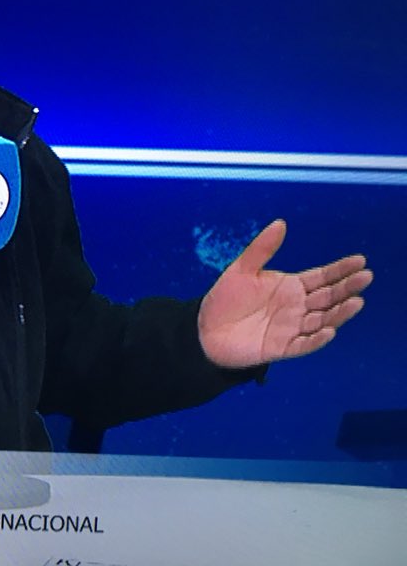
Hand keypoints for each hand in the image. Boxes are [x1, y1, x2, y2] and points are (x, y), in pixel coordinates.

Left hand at [198, 219, 372, 368]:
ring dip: (339, 313)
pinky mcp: (282, 347)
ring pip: (322, 320)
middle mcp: (296, 307)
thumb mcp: (241, 269)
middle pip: (328, 297)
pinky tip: (329, 330)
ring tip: (356, 302)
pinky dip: (316, 339)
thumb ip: (262, 249)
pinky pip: (304, 344)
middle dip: (347, 288)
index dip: (340, 269)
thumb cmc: (225, 299)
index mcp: (290, 287)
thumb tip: (280, 223)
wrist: (204, 329)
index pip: (322, 277)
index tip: (360, 261)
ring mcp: (291, 328)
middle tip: (365, 277)